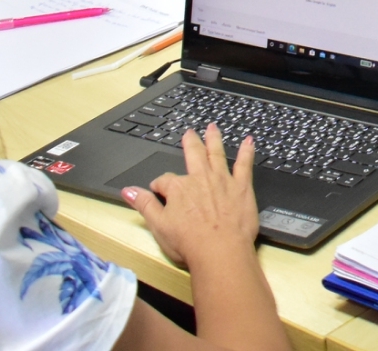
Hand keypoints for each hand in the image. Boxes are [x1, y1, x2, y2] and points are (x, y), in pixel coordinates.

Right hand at [120, 124, 260, 270]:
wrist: (220, 251)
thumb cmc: (189, 242)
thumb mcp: (158, 226)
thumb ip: (144, 205)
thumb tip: (128, 191)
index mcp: (178, 188)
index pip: (165, 181)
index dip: (159, 187)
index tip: (157, 192)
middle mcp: (200, 178)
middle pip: (193, 155)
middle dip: (190, 143)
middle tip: (190, 133)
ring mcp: (222, 180)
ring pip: (217, 154)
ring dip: (214, 139)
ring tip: (212, 127)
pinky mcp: (242, 186)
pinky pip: (244, 164)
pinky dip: (246, 151)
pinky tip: (249, 141)